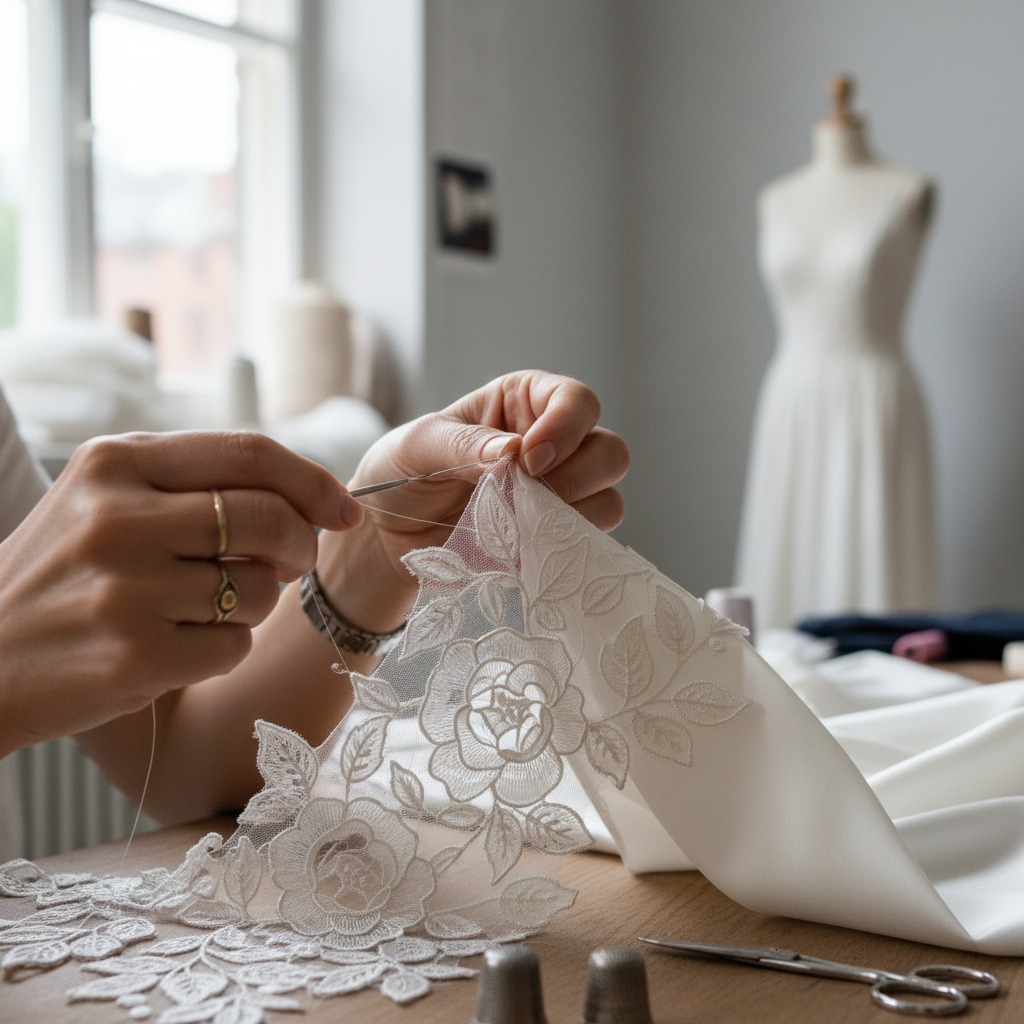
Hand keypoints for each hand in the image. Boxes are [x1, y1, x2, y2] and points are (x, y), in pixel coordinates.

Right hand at [0, 431, 359, 755]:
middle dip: (301, 545)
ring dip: (254, 604)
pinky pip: (234, 645)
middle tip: (290, 563)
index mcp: (115, 463)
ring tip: (200, 608)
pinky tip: (176, 648)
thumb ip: (196, 485)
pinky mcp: (135, 657)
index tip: (344, 509)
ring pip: (259, 589)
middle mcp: (117, 517)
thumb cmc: (62, 576)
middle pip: (269, 518)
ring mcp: (125, 590)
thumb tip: (310, 500)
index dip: (313, 481)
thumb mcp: (105, 500)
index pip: (249, 453)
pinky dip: (224, 649)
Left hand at [318, 371, 629, 632]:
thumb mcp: (417, 445)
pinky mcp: (554, 540)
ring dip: (567, 517)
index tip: (529, 460)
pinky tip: (519, 550)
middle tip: (522, 496)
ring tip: (513, 526)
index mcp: (525, 403)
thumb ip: (463, 443)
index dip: (566, 427)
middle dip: (574, 477)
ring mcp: (560, 496)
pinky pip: (585, 546)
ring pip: (608, 501)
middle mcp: (554, 445)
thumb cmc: (400, 474)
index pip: (577, 401)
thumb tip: (511, 450)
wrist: (387, 537)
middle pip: (609, 453)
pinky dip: (559, 549)